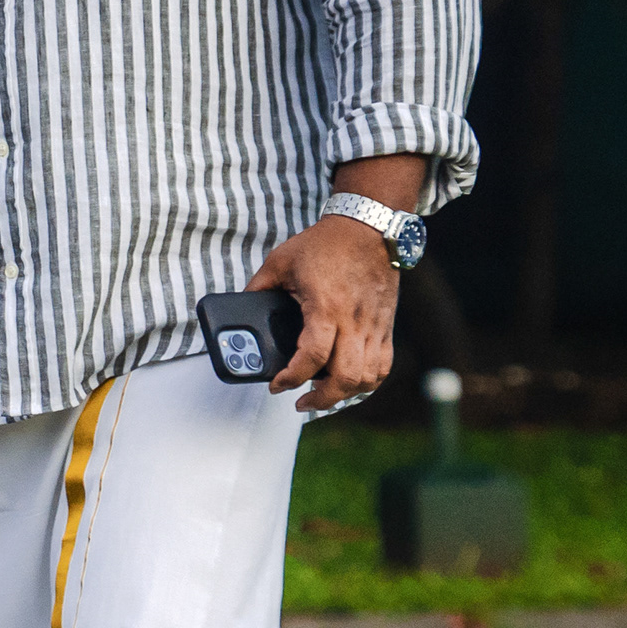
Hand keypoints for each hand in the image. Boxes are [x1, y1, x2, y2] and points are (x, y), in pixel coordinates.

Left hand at [242, 216, 398, 411]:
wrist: (368, 226)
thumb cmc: (325, 242)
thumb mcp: (280, 261)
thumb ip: (258, 287)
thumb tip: (241, 306)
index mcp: (326, 307)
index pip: (313, 357)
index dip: (292, 378)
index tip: (276, 385)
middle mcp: (354, 321)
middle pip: (347, 377)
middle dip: (322, 399)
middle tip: (301, 401)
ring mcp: (374, 325)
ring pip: (368, 377)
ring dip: (345, 394)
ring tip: (324, 395)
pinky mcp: (386, 325)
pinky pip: (383, 365)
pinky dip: (368, 382)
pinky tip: (349, 382)